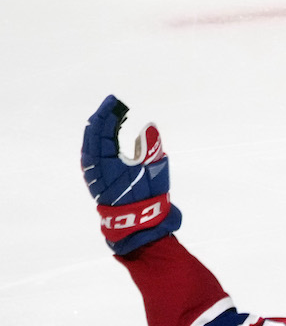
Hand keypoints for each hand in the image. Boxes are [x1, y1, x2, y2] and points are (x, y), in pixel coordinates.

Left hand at [80, 95, 181, 253]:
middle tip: (114, 106)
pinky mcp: (96, 179)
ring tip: (112, 118)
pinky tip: (107, 137)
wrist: (137, 224)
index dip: (107, 113)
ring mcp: (93, 174)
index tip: (114, 101)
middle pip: (92, 135)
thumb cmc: (147, 197)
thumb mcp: (154, 169)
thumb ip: (151, 146)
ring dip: (100, 129)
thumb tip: (148, 127)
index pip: (102, 130)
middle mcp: (94, 166)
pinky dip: (99, 141)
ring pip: (91, 144)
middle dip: (103, 118)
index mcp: (106, 161)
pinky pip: (93, 153)